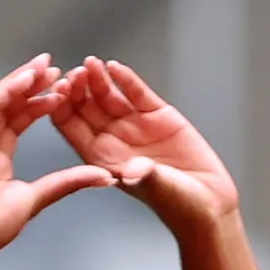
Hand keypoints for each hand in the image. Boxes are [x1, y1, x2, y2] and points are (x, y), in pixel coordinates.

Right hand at [0, 55, 112, 265]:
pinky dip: (9, 89)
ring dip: (23, 79)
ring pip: (2, 99)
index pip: (22, 119)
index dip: (42, 102)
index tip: (64, 89)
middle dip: (34, 84)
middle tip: (57, 68)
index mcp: (1, 156)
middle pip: (12, 104)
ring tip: (46, 66)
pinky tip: (29, 78)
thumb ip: (69, 182)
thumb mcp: (40, 197)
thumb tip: (106, 176)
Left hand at [47, 56, 237, 228]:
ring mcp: (134, 125)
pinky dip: (126, 79)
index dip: (62, 107)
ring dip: (96, 79)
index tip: (59, 91)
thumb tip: (134, 170)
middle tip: (75, 74)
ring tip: (91, 64)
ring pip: (107, 95)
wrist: (210, 203)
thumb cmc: (179, 205)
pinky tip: (114, 68)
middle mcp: (113, 138)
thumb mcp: (160, 191)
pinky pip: (136, 93)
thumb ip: (145, 177)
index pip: (71, 127)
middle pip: (85, 106)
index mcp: (101, 158)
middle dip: (77, 88)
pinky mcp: (157, 115)